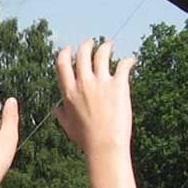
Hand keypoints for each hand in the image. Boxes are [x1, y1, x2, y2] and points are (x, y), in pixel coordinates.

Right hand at [51, 38, 135, 153]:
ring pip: (102, 54)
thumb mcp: (68, 127)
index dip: (65, 53)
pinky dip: (128, 60)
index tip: (69, 49)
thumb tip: (55, 110)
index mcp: (69, 91)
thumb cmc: (86, 139)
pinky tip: (132, 60)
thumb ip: (61, 115)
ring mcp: (101, 82)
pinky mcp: (118, 85)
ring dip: (106, 46)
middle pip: (82, 54)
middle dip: (86, 45)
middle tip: (92, 42)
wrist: (105, 145)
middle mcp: (83, 83)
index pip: (62, 64)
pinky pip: (123, 65)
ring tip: (110, 45)